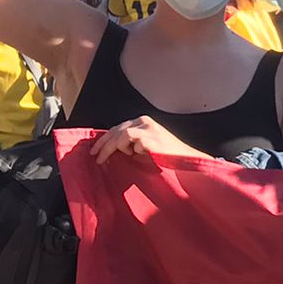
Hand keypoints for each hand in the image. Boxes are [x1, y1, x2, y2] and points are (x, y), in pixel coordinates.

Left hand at [92, 116, 207, 162]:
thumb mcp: (148, 146)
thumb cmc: (168, 158)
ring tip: (119, 157)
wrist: (187, 161)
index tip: (95, 150)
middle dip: (103, 144)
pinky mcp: (151, 137)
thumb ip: (133, 143)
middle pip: (116, 130)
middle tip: (95, 156)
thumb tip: (112, 149)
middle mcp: (145, 122)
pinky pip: (131, 140)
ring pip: (121, 134)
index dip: (105, 139)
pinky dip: (130, 149)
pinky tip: (136, 155)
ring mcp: (149, 128)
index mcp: (144, 122)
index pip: (118, 127)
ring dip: (116, 147)